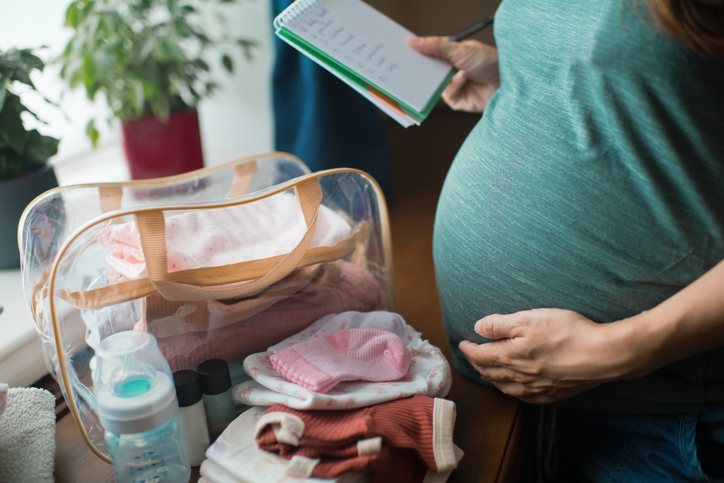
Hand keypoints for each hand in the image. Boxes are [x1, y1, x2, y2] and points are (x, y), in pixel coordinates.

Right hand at [407, 36, 499, 112]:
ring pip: (434, 86)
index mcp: (449, 53)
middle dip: (421, 70)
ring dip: (442, 79)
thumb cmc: (488, 61)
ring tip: (453, 71)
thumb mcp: (459, 50)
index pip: (427, 53)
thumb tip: (412, 40)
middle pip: (427, 71)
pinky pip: (447, 96)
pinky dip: (454, 87)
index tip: (402, 52)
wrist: (507, 82)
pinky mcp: (458, 101)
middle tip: (409, 68)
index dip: (415, 53)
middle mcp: (449, 69)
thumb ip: (435, 46)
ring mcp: (453, 85)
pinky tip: (464, 79)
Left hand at [459, 309, 634, 403]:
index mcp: (510, 357)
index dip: (469, 349)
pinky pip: (525, 397)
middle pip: (490, 373)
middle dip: (477, 364)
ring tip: (488, 372)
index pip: (481, 356)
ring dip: (492, 379)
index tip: (462, 343)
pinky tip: (515, 388)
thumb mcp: (529, 319)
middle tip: (472, 356)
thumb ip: (500, 324)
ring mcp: (537, 388)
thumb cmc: (567, 332)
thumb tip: (478, 328)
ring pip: (506, 388)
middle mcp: (520, 377)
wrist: (603, 355)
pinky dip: (513, 391)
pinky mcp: (554, 393)